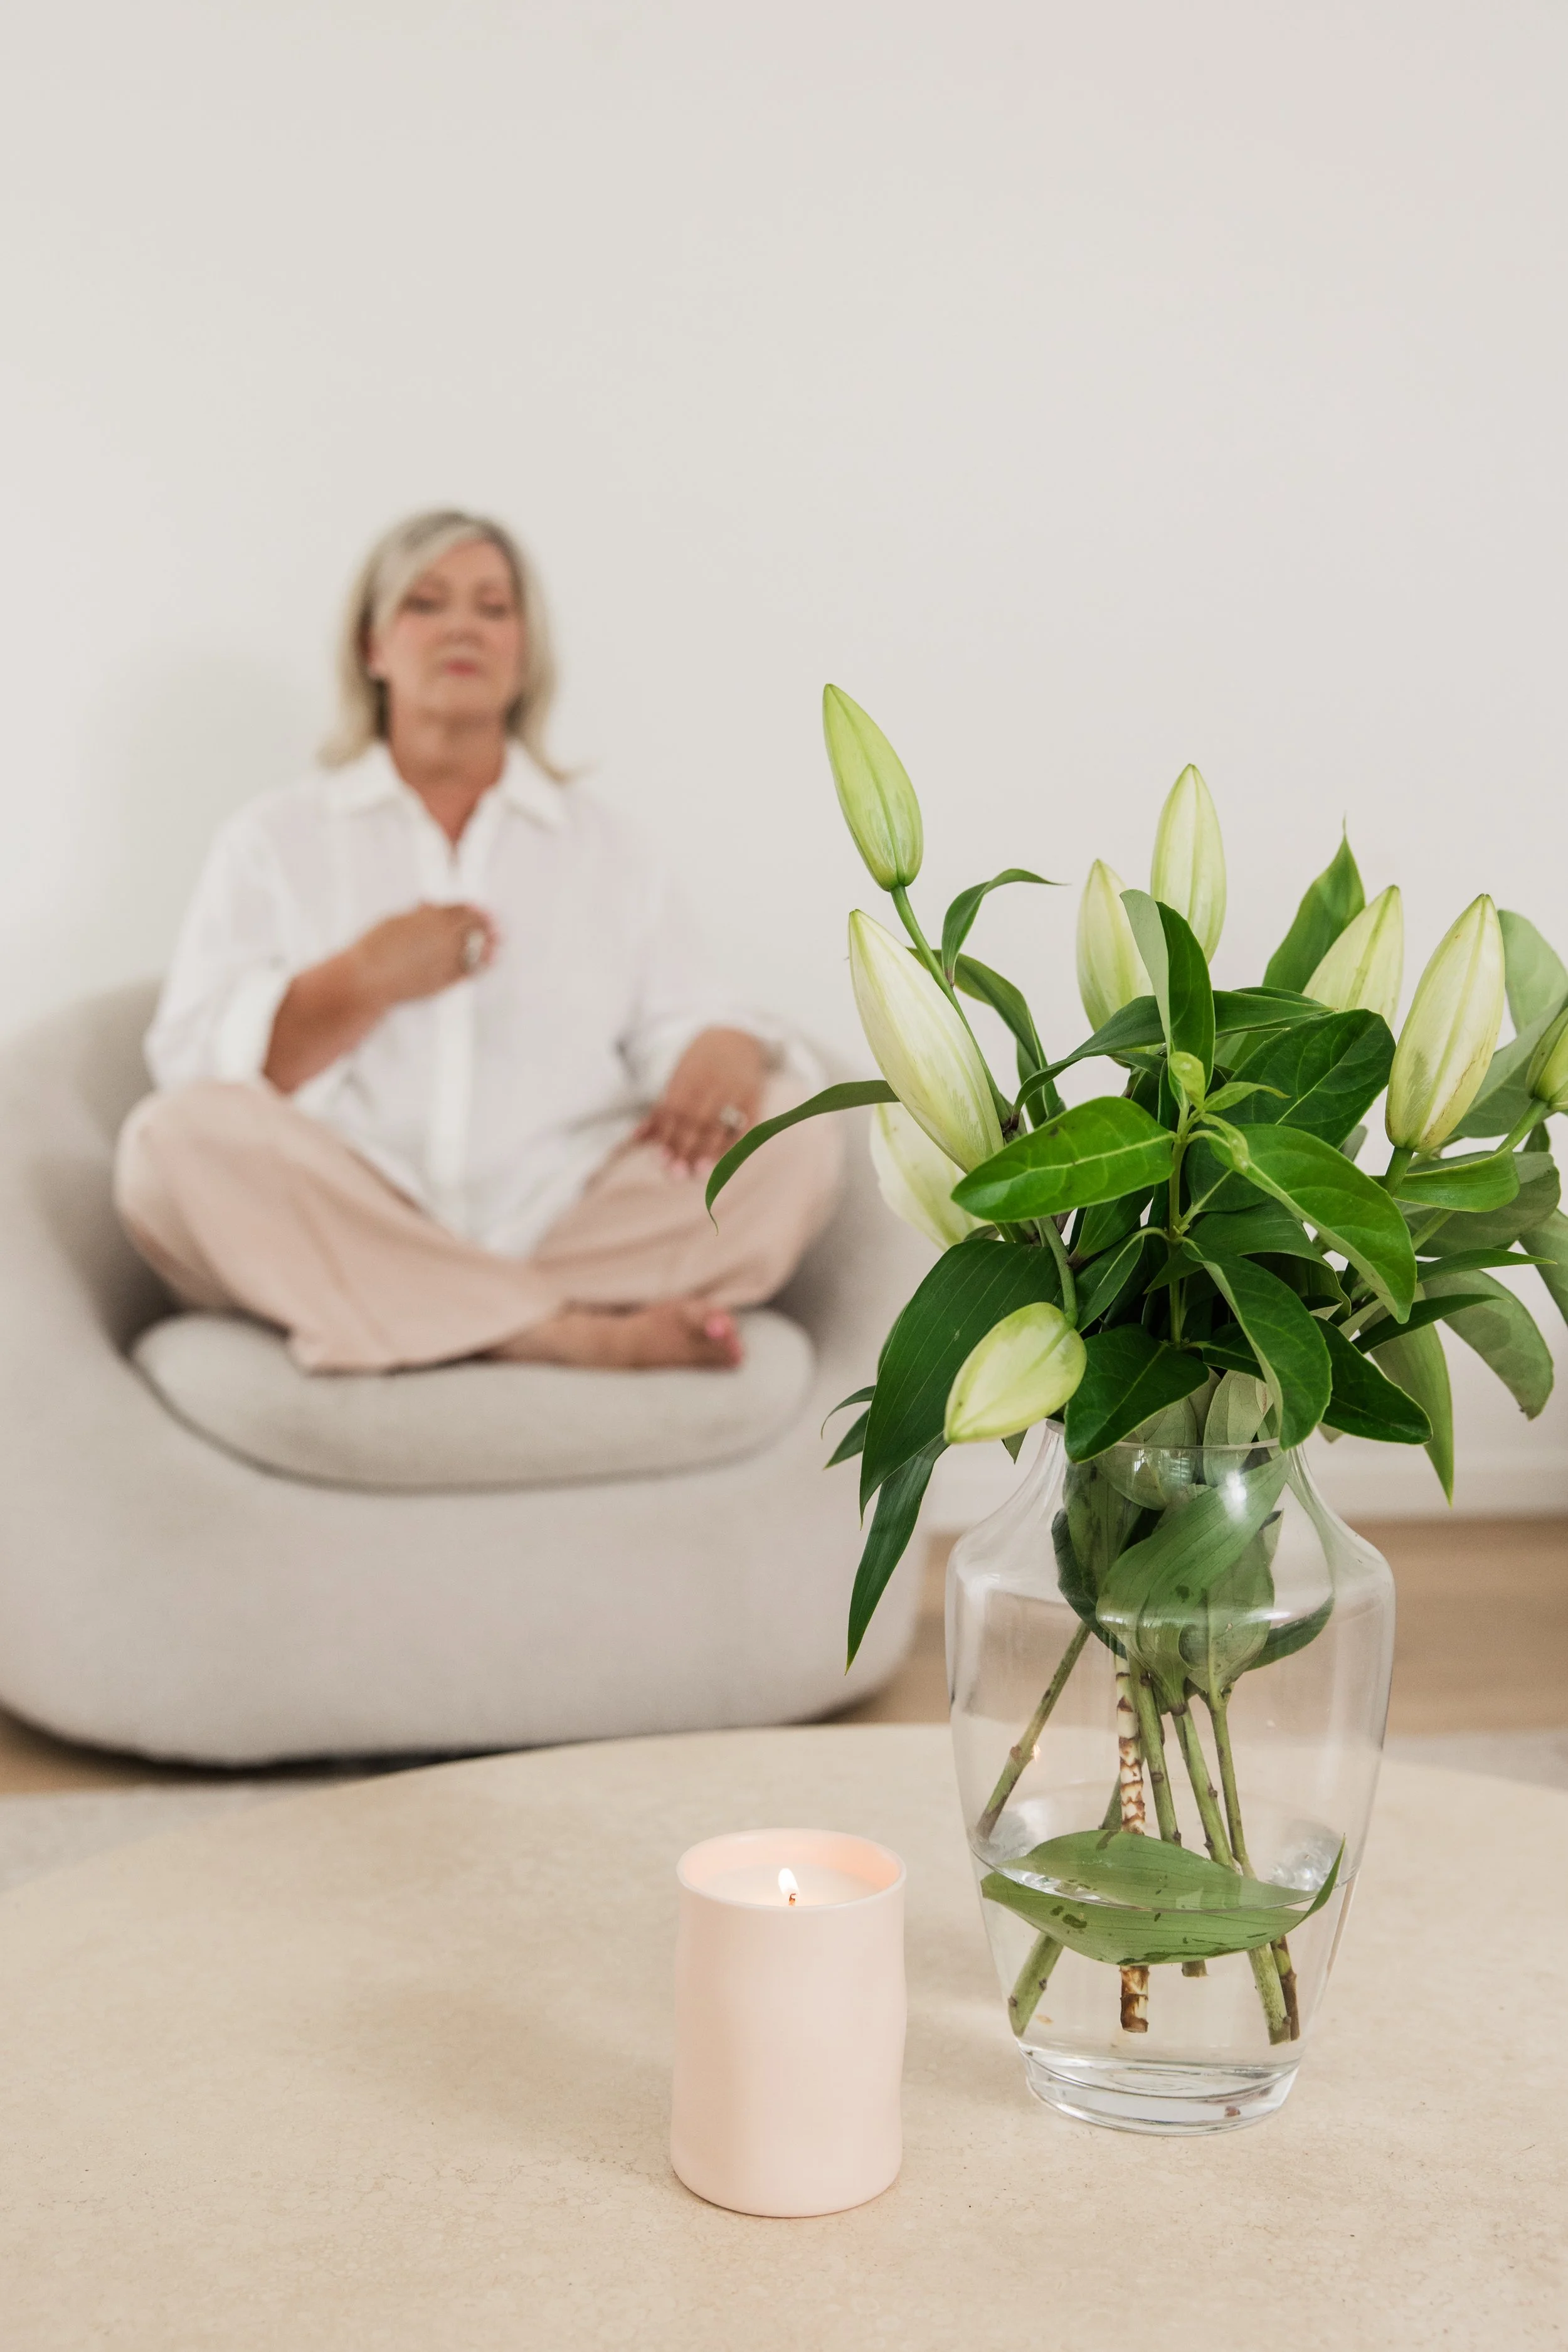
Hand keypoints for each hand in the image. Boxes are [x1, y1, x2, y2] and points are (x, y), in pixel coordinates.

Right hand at [351, 903, 498, 1009]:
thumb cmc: (375, 947)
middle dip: (485, 925)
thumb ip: (416, 914)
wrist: (369, 978)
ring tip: (497, 942)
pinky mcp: (445, 980)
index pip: (461, 909)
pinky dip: (481, 964)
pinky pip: (470, 970)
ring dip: (489, 944)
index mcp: (432, 917)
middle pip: (474, 927)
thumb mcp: (394, 920)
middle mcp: (444, 937)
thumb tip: (427, 906)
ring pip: (477, 949)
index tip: (480, 910)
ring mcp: (447, 959)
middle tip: (494, 925)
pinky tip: (488, 961)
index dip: (473, 909)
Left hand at [635, 1027, 768, 1172]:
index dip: (666, 1136)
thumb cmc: (699, 1064)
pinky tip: (720, 1163)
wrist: (736, 1038)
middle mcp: (712, 1080)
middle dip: (684, 1147)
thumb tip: (635, 1139)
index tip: (659, 1161)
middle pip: (696, 1119)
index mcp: (689, 1074)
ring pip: (719, 1124)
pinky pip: (743, 1126)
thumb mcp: (678, 1079)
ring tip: (696, 1172)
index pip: (674, 1109)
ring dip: (707, 1151)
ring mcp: (735, 1088)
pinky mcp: (754, 1097)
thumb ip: (660, 1110)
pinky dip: (732, 1146)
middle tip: (674, 1173)